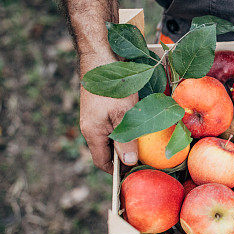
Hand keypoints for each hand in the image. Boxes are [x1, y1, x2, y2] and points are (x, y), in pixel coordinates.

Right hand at [79, 54, 138, 172]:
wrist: (100, 56)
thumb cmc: (113, 87)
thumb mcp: (124, 114)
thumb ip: (125, 140)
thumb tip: (128, 163)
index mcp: (92, 132)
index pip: (102, 162)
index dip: (116, 171)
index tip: (133, 176)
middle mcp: (90, 126)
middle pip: (106, 150)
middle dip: (122, 158)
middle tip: (143, 162)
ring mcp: (94, 116)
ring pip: (110, 137)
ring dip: (125, 143)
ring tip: (144, 147)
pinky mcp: (100, 107)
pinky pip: (111, 124)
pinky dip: (123, 129)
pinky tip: (138, 126)